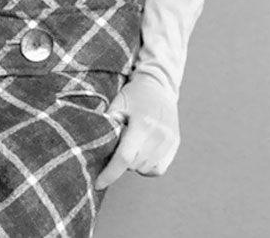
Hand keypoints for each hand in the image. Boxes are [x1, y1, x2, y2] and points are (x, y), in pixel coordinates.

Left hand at [94, 72, 178, 189]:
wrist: (159, 85)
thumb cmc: (134, 94)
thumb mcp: (117, 103)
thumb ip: (107, 122)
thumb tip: (94, 143)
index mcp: (142, 123)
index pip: (124, 157)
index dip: (110, 173)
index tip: (98, 183)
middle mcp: (159, 134)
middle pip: (134, 164)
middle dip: (121, 161)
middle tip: (118, 144)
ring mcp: (169, 140)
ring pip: (147, 169)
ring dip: (135, 164)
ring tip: (131, 144)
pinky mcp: (175, 144)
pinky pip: (158, 169)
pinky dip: (148, 166)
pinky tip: (142, 151)